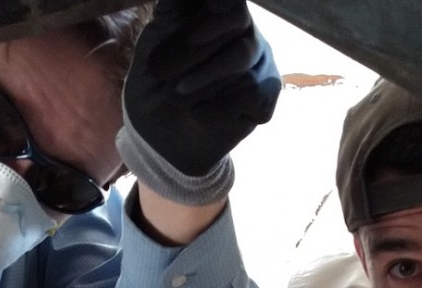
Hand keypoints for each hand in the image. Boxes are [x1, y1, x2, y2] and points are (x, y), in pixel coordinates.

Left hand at [118, 0, 280, 203]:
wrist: (160, 141)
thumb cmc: (155, 86)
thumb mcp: (154, 39)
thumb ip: (174, 7)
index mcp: (216, 9)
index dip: (211, 11)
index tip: (185, 29)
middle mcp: (243, 28)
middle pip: (237, 17)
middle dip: (191, 49)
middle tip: (160, 72)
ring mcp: (259, 59)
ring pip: (243, 53)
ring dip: (201, 80)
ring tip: (176, 96)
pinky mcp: (267, 92)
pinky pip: (251, 91)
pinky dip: (215, 109)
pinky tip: (199, 115)